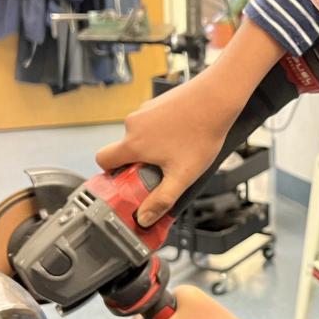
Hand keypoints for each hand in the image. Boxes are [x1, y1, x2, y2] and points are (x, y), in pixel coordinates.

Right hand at [96, 75, 235, 225]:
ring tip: (179, 150)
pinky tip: (183, 134)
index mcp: (133, 144)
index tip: (127, 181)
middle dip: (139, 162)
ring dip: (153, 146)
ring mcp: (144, 110)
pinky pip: (152, 122)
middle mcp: (133, 124)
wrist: (216, 98)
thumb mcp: (182, 176)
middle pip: (124, 149)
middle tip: (162, 170)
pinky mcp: (157, 102)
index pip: (102, 160)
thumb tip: (144, 219)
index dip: (110, 174)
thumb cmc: (200, 135)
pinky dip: (163, 130)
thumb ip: (162, 199)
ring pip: (140, 135)